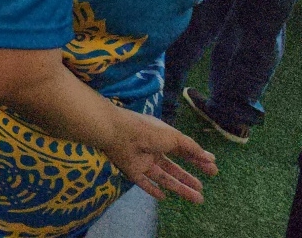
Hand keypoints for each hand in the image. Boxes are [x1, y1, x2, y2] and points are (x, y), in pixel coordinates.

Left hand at [100, 108, 215, 202]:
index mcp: (162, 139)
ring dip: (180, 188)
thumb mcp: (175, 137)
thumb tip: (209, 157)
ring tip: (198, 198)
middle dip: (188, 178)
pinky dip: (153, 190)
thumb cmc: (148, 132)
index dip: (197, 160)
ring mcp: (142, 162)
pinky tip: (164, 198)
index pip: (182, 151)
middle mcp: (153, 151)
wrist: (118, 134)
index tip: (212, 169)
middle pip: (173, 168)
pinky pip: (144, 183)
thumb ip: (191, 148)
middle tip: (202, 188)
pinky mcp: (132, 172)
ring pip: (164, 178)